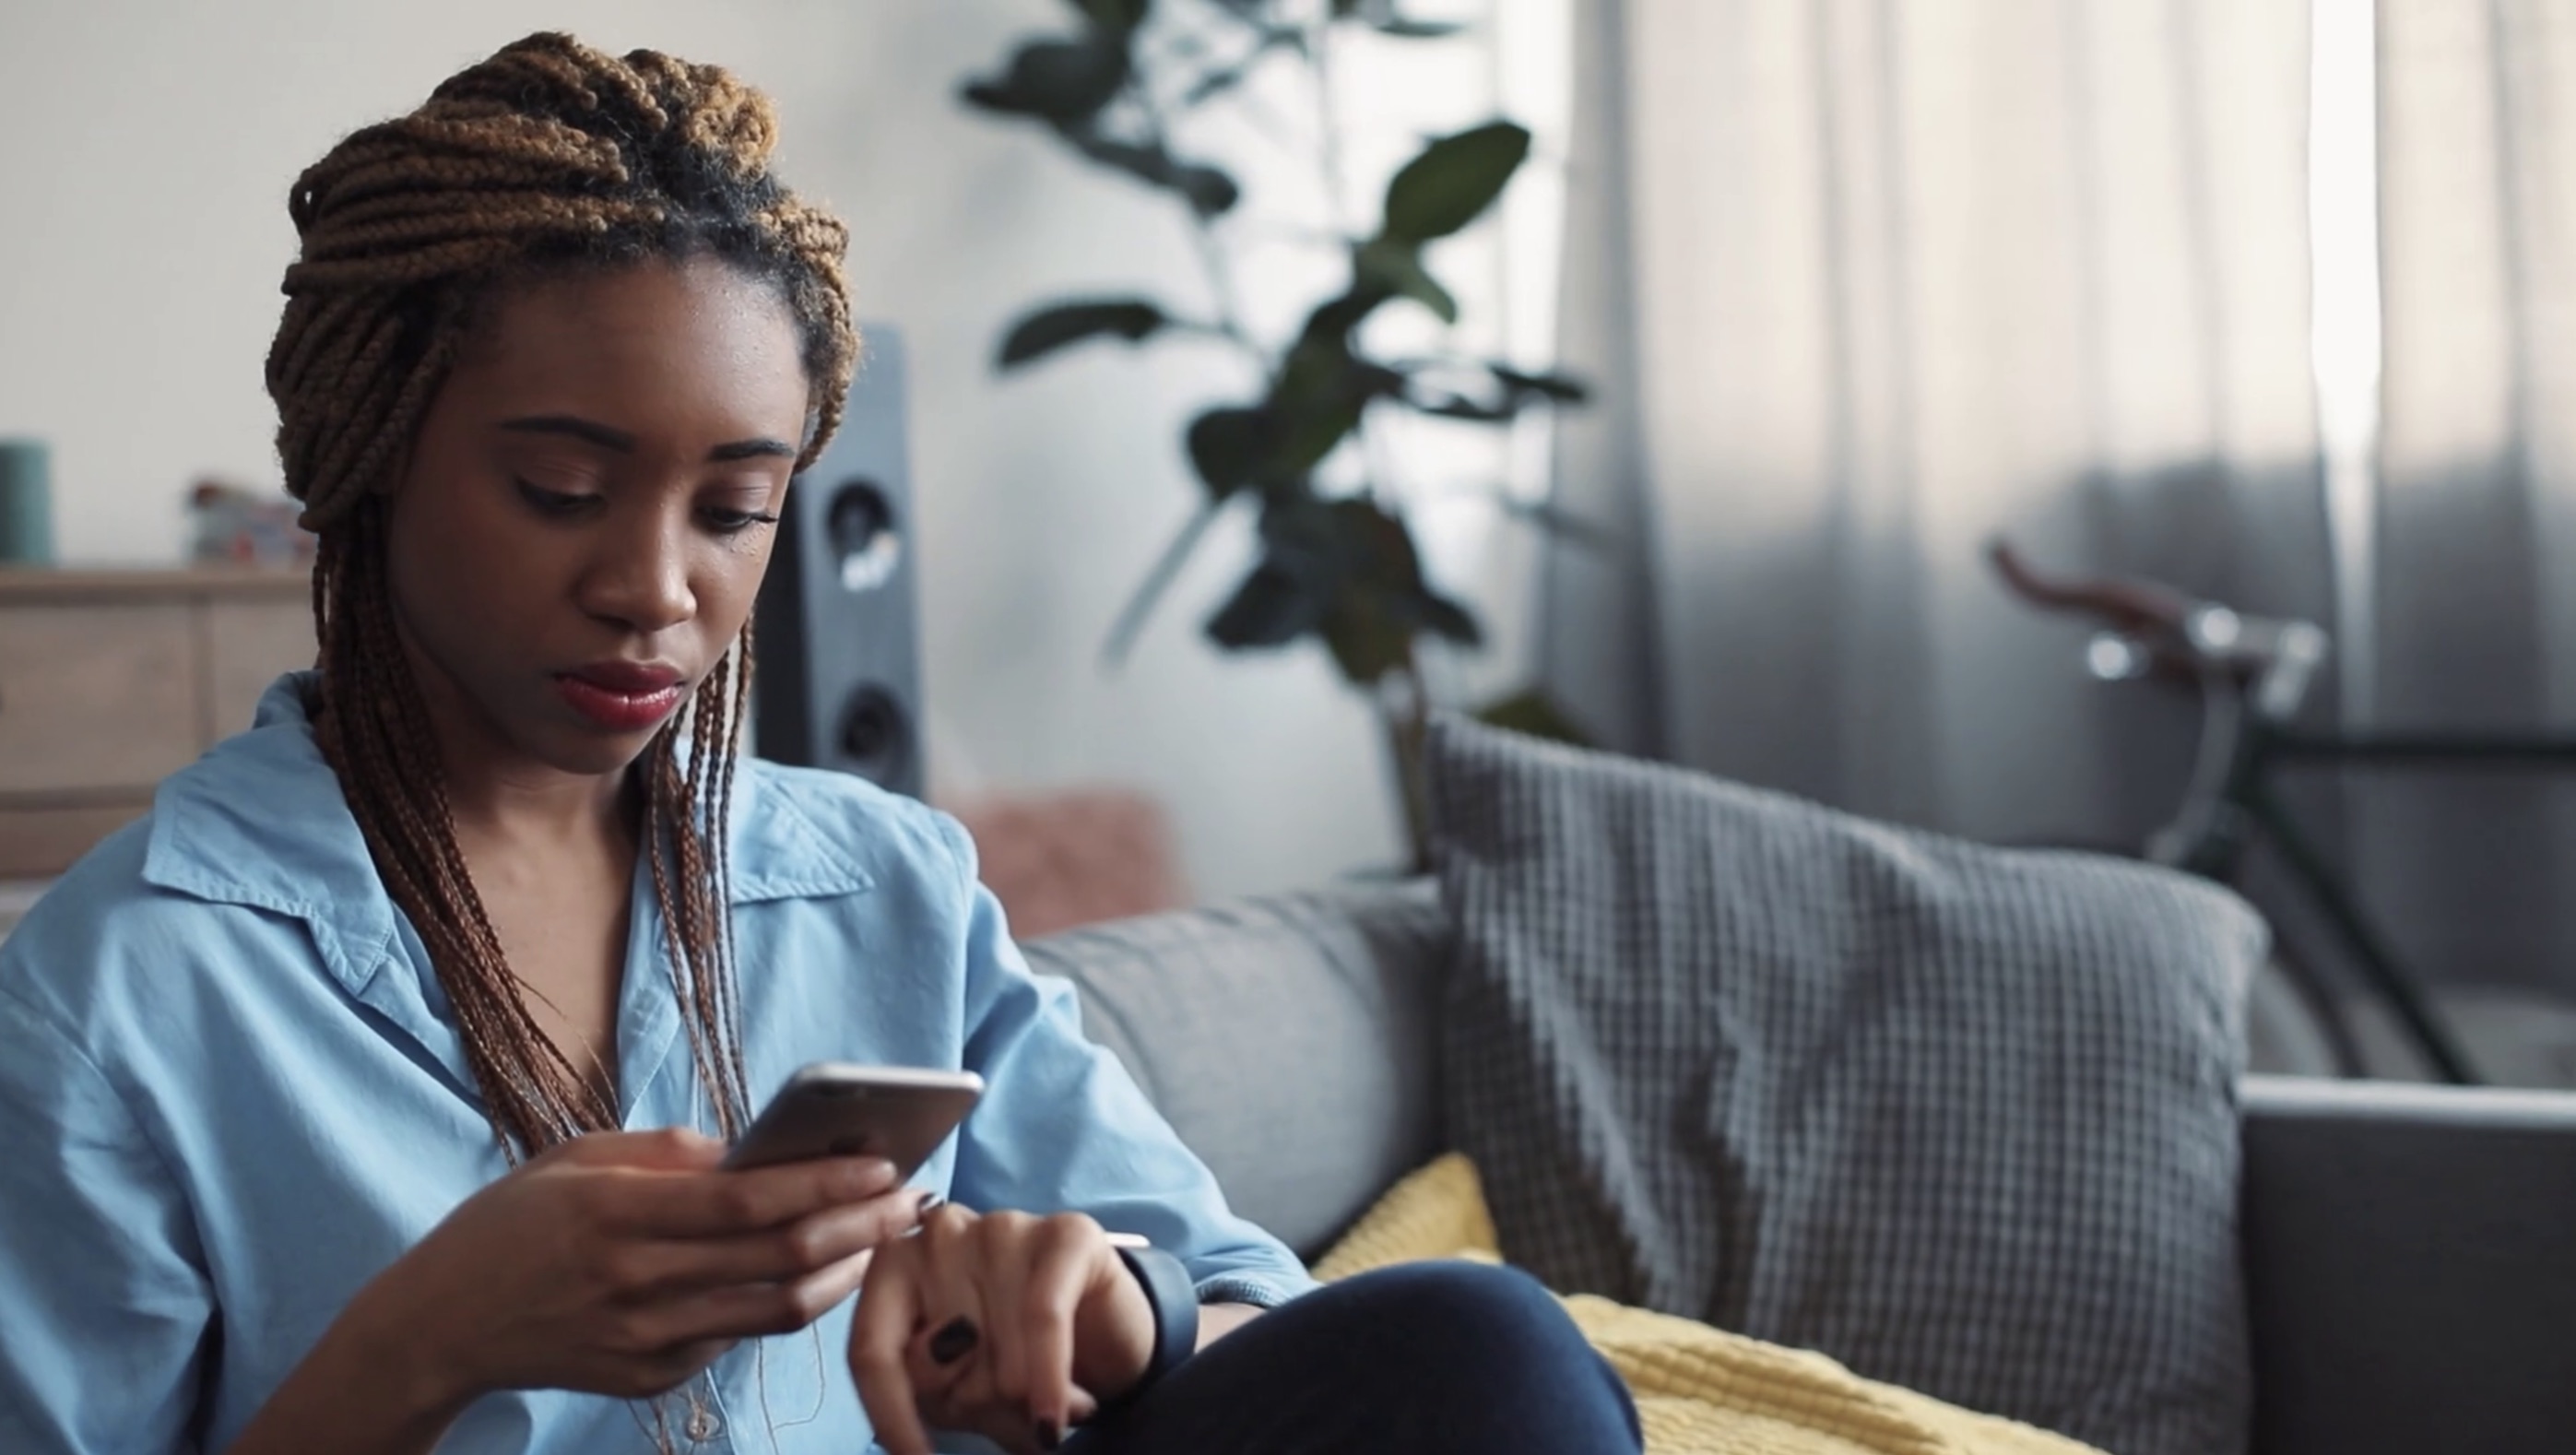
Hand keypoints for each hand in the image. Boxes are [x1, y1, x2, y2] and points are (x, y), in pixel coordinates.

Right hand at [351, 1128, 929, 1415]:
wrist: (438, 1327)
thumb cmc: (510, 1225)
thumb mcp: (573, 1160)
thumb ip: (662, 1152)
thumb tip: (748, 1150)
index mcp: (617, 1217)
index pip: (748, 1204)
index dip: (825, 1184)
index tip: (884, 1164)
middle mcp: (635, 1285)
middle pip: (778, 1259)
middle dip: (860, 1225)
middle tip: (912, 1199)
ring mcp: (644, 1341)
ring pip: (774, 1311)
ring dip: (841, 1271)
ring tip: (877, 1235)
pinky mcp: (648, 1379)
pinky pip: (735, 1336)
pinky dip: (781, 1301)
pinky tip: (809, 1270)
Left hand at [848, 1205, 1157, 1454]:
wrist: (1103, 1342)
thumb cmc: (1011, 1364)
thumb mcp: (953, 1392)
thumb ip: (927, 1380)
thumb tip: (937, 1356)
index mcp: (896, 1268)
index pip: (873, 1349)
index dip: (892, 1415)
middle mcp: (941, 1234)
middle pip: (934, 1351)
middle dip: (972, 1396)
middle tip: (1007, 1402)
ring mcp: (1003, 1226)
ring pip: (991, 1341)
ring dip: (1021, 1394)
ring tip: (1046, 1401)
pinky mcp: (1067, 1233)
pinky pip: (1045, 1316)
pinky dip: (1050, 1375)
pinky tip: (1060, 1414)